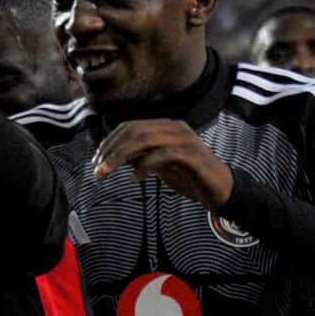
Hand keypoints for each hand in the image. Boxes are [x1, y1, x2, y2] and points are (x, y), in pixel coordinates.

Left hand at [92, 120, 235, 209]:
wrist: (218, 188)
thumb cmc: (188, 176)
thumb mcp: (159, 164)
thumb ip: (140, 156)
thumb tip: (114, 156)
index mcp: (166, 127)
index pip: (130, 127)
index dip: (110, 142)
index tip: (96, 161)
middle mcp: (175, 128)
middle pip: (134, 131)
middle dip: (111, 150)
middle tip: (97, 170)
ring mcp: (185, 139)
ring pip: (144, 140)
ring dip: (120, 157)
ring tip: (107, 173)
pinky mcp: (192, 155)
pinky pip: (163, 155)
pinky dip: (145, 166)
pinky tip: (136, 178)